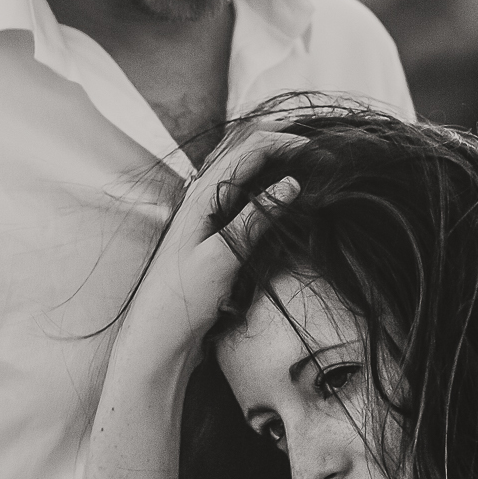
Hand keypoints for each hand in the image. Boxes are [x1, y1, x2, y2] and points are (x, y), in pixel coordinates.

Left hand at [120, 126, 304, 355]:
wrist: (158, 335)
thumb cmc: (182, 299)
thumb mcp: (221, 259)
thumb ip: (253, 220)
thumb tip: (291, 183)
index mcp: (202, 195)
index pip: (250, 149)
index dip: (286, 143)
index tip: (318, 154)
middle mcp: (203, 196)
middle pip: (247, 151)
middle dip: (283, 143)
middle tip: (318, 152)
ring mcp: (207, 213)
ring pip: (245, 170)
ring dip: (276, 162)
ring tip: (307, 165)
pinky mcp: (212, 231)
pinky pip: (243, 195)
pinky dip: (267, 186)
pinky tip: (283, 196)